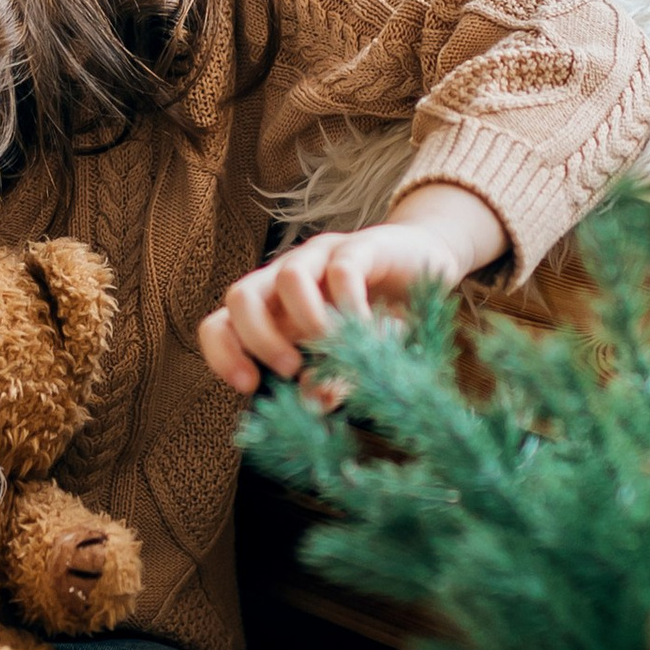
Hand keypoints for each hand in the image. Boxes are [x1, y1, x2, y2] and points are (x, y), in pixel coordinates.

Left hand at [198, 182, 507, 398]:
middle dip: (258, 339)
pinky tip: (367, 333)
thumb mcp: (352, 358)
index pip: (221, 323)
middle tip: (290, 370)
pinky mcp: (362, 246)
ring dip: (306, 322)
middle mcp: (287, 277)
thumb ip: (330, 380)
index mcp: (273, 308)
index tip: (249, 386)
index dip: (223, 355)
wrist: (428, 269)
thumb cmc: (380, 317)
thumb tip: (313, 402)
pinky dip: (350, 306)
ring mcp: (322, 257)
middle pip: (240, 296)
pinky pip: (343, 270)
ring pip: (289, 278)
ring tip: (330, 348)